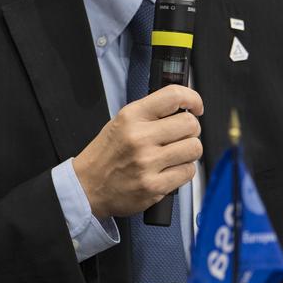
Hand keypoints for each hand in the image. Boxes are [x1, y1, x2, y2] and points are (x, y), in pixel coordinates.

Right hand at [72, 85, 203, 218]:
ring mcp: (147, 163)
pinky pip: (188, 172)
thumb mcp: (120, 122)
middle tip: (180, 136)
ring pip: (194, 149)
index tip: (195, 107)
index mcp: (131, 116)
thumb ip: (150, 114)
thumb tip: (183, 108)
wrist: (87, 186)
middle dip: (190, 130)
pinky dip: (183, 171)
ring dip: (189, 152)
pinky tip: (169, 170)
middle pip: (190, 124)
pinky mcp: (154, 186)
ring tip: (174, 154)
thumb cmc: (106, 155)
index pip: (173, 96)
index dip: (193, 98)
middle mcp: (140, 137)